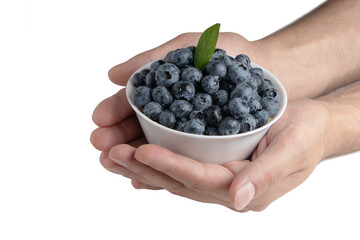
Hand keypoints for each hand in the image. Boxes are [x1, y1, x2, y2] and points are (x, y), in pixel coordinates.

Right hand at [91, 32, 272, 152]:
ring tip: (114, 163)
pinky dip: (163, 168)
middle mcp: (174, 113)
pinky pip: (182, 161)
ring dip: (133, 156)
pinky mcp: (208, 149)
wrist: (274, 70)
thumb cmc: (233, 53)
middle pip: (140, 128)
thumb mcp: (190, 47)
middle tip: (100, 146)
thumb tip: (111, 75)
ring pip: (156, 147)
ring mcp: (190, 132)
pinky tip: (143, 178)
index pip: (133, 102)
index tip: (99, 120)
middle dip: (118, 137)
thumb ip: (152, 58)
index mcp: (166, 90)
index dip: (115, 110)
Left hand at [93, 99, 329, 211]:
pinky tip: (136, 159)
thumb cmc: (307, 135)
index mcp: (245, 188)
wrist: (313, 126)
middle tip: (112, 154)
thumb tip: (237, 202)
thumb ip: (265, 177)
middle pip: (179, 181)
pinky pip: (181, 167)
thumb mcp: (293, 151)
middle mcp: (227, 188)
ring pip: (174, 175)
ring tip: (113, 155)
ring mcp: (219, 179)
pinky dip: (158, 163)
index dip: (170, 165)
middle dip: (144, 168)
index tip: (141, 151)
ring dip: (143, 166)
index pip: (200, 179)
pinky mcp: (215, 165)